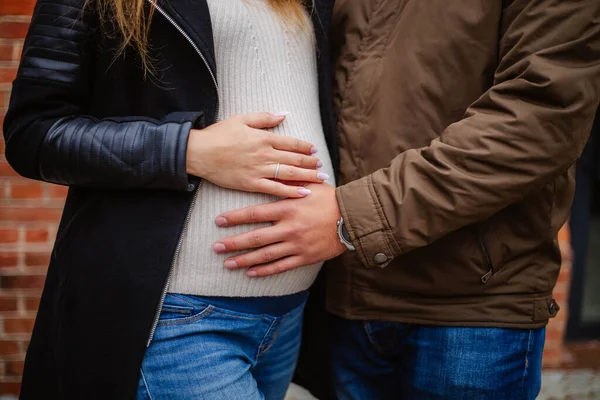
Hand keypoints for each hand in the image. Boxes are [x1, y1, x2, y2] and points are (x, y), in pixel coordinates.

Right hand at [186, 112, 327, 197]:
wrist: (199, 152)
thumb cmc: (219, 134)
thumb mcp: (242, 119)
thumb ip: (265, 118)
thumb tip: (284, 114)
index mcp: (263, 137)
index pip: (291, 142)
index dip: (305, 147)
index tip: (315, 150)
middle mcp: (264, 154)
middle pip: (294, 159)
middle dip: (311, 163)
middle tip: (322, 167)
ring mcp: (259, 170)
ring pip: (289, 174)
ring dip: (307, 176)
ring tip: (320, 179)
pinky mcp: (251, 183)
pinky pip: (275, 188)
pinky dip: (291, 191)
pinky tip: (304, 193)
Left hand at [213, 183, 346, 276]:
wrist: (352, 219)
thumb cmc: (330, 199)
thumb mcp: (310, 185)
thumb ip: (290, 182)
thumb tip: (275, 171)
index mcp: (287, 208)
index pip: (254, 214)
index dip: (235, 218)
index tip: (219, 221)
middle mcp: (288, 228)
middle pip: (255, 237)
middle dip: (233, 243)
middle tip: (216, 247)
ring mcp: (296, 245)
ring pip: (265, 255)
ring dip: (244, 260)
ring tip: (228, 263)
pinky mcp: (304, 257)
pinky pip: (281, 266)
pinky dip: (264, 271)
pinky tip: (250, 273)